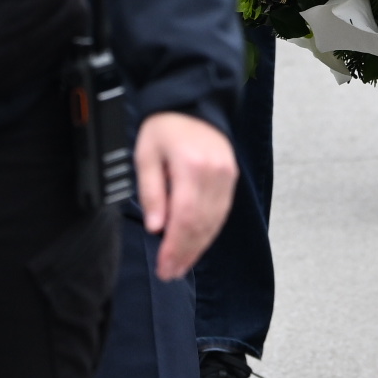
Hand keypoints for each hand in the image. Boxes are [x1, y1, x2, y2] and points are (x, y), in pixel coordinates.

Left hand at [136, 111, 237, 278]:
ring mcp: (226, 176)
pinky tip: (196, 246)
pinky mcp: (231, 179)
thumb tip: (156, 227)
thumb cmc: (166, 128)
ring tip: (181, 266)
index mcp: (192, 166)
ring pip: (214, 222)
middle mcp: (214, 173)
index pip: (184, 217)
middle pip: (201, 224)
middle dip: (185, 254)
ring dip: (197, 248)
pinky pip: (221, 213)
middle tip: (170, 273)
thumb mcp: (146, 155)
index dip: (174, 247)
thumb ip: (152, 192)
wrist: (193, 104)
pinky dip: (208, 233)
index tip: (164, 266)